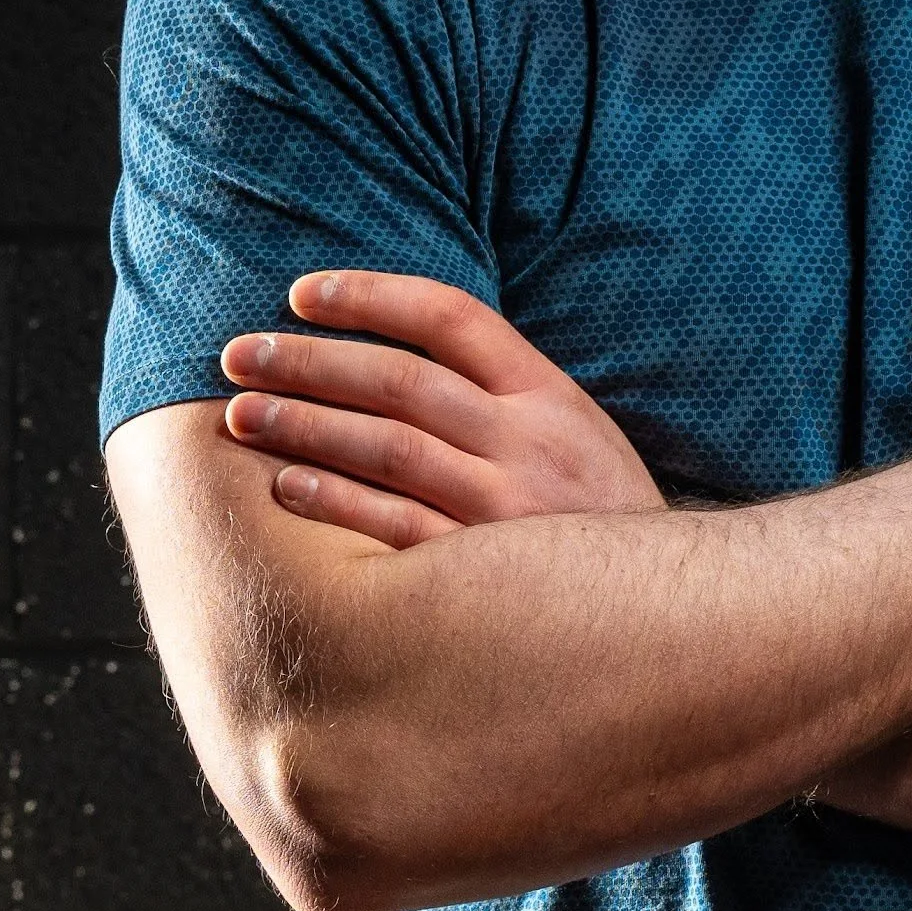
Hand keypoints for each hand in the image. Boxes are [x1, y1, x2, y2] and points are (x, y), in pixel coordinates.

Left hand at [220, 270, 663, 548]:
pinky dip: (336, 503)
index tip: (300, 293)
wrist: (675, 617)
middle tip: (236, 353)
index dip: (370, 295)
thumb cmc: (599, 519)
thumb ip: (504, 394)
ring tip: (240, 414)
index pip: (450, 316)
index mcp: (549, 395)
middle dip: (308, 361)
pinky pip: (395, 528)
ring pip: (388, 448)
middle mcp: (527, 441)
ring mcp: (505, 507)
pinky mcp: (485, 573)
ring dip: (304, 426)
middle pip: (400, 380)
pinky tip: (285, 486)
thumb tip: (401, 350)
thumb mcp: (576, 434)